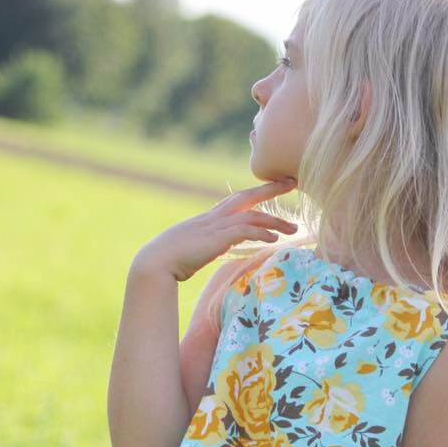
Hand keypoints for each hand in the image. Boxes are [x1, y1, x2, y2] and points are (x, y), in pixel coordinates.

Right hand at [129, 177, 297, 283]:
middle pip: (247, 196)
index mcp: (208, 219)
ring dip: (275, 220)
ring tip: (293, 228)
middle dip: (271, 189)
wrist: (155, 263)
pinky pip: (245, 230)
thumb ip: (206, 245)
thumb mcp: (193, 249)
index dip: (255, 194)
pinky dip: (262, 232)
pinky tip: (274, 240)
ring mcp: (215, 226)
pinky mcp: (217, 238)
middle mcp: (213, 217)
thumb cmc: (169, 261)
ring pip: (252, 215)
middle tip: (292, 184)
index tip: (272, 190)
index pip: (236, 200)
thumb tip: (210, 250)